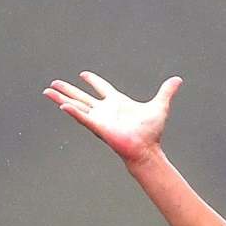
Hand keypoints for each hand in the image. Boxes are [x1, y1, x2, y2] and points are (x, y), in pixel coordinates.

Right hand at [44, 71, 180, 166]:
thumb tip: (178, 80)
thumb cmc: (152, 133)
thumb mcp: (159, 107)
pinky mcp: (97, 127)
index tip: (84, 75)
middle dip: (68, 89)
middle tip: (54, 83)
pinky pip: (82, 117)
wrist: (147, 150)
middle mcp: (105, 110)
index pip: (102, 88)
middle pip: (83, 96)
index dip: (93, 81)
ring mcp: (99, 119)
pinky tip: (61, 105)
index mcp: (117, 103)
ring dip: (62, 99)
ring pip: (76, 105)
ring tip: (47, 91)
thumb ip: (166, 92)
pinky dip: (73, 111)